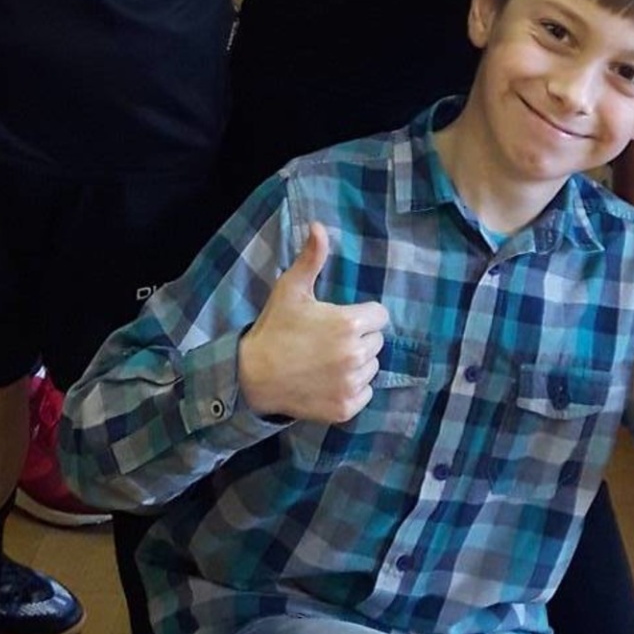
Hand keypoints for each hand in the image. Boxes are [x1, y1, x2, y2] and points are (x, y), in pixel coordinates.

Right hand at [237, 222, 389, 421]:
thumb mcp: (291, 288)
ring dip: (356, 364)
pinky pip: (365, 393)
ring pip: (372, 368)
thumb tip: (319, 225)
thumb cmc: (275, 328)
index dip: (362, 315)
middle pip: (376, 341)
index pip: (380, 316)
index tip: (339, 319)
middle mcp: (355, 355)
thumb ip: (312, 257)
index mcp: (349, 324)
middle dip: (359, 338)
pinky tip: (328, 381)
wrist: (253, 376)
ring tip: (328, 360)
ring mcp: (351, 384)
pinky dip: (352, 389)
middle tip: (329, 340)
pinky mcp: (345, 408)